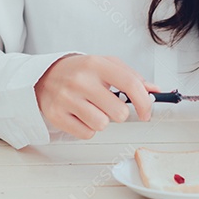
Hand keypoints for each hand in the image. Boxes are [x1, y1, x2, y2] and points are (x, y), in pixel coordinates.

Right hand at [34, 55, 159, 139]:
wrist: (43, 76)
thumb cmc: (79, 71)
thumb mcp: (104, 65)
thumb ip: (131, 76)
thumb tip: (154, 90)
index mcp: (96, 64)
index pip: (130, 84)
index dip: (144, 102)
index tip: (147, 112)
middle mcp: (81, 80)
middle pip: (119, 112)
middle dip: (118, 112)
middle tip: (107, 104)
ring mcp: (67, 98)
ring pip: (102, 125)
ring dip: (102, 120)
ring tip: (91, 108)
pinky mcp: (57, 115)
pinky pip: (87, 134)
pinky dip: (87, 128)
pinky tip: (79, 115)